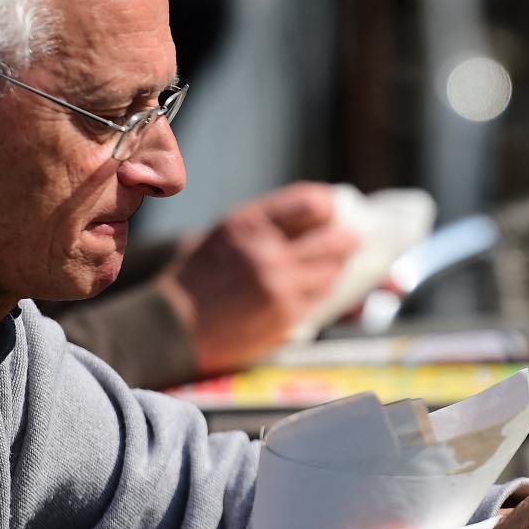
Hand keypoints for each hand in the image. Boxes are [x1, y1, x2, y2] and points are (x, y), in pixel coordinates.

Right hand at [154, 182, 357, 374]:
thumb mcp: (226, 232)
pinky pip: (322, 298)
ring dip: (338, 265)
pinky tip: (322, 285)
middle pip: (332, 239)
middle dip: (347, 237)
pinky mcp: (287, 317)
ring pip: (332, 271)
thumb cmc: (200, 276)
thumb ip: (268, 223)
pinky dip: (325, 289)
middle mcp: (267, 253)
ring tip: (338, 261)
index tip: (332, 210)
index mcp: (250, 224)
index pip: (311, 202)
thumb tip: (319, 213)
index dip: (329, 205)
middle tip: (353, 236)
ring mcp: (280, 287)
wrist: (175, 325)